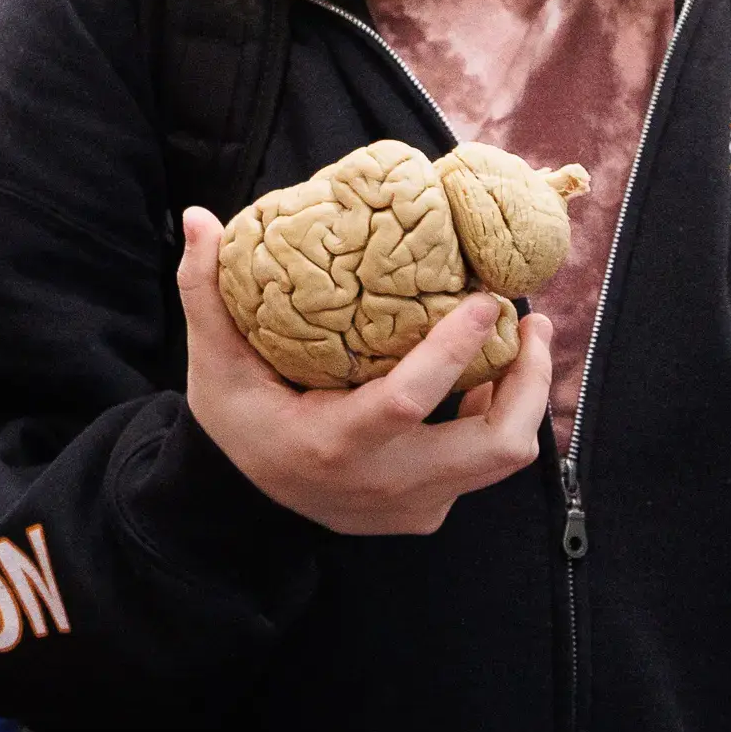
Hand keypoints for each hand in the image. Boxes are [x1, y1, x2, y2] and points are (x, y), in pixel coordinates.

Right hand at [171, 210, 551, 538]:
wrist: (238, 508)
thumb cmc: (233, 423)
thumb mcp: (214, 363)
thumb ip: (204, 292)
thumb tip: (197, 217)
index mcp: (331, 444)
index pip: (409, 400)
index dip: (455, 349)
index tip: (487, 298)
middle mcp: (382, 485)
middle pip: (493, 445)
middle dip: (530, 382)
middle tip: (532, 321)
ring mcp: (410, 507)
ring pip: (500, 457)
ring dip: (521, 399)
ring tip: (522, 341)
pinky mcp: (424, 514)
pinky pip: (479, 468)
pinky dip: (491, 421)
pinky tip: (481, 380)